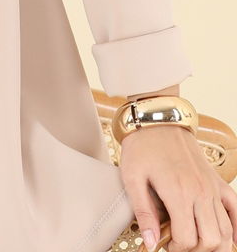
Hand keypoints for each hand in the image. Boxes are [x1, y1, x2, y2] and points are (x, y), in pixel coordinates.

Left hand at [118, 123, 236, 250]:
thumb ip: (143, 213)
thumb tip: (150, 243)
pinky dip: (236, 227)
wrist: (158, 119)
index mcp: (178, 192)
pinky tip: (228, 237)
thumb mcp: (132, 177)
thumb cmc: (142, 145)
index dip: (176, 248)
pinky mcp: (217, 180)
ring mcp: (212, 186)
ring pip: (226, 230)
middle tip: (180, 243)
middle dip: (196, 250)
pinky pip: (236, 208)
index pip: (188, 239)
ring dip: (214, 244)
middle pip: (211, 240)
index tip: (165, 243)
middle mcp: (200, 191)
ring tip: (196, 241)